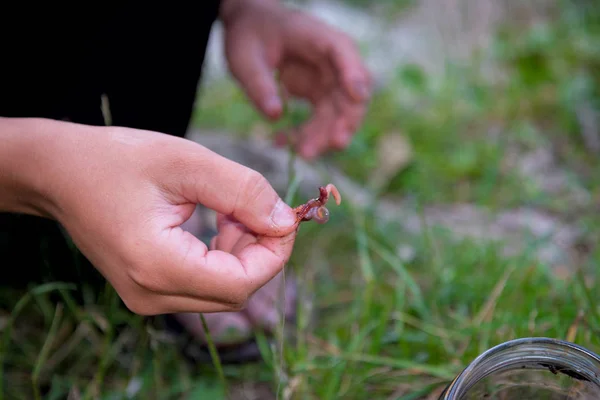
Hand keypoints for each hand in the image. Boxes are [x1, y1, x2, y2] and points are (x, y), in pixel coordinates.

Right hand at [2, 118, 297, 314]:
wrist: (60, 173)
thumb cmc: (116, 160)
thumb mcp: (188, 162)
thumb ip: (244, 191)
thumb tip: (285, 221)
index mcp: (157, 266)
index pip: (241, 283)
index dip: (276, 253)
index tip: (287, 217)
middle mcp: (151, 294)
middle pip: (235, 291)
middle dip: (260, 249)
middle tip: (257, 205)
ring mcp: (148, 297)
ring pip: (223, 289)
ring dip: (243, 251)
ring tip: (231, 207)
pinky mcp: (149, 289)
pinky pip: (204, 284)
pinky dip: (224, 255)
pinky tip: (218, 221)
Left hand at [221, 0, 371, 159]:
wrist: (249, 30)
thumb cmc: (249, 35)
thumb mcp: (244, 57)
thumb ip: (258, 84)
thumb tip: (275, 116)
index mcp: (318, 37)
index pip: (344, 51)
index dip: (354, 73)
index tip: (357, 97)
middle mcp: (332, 61)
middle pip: (350, 91)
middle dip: (345, 119)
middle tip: (334, 143)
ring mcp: (329, 81)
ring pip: (339, 114)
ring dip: (325, 136)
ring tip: (303, 154)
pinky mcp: (320, 96)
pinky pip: (322, 122)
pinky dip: (307, 136)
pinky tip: (283, 142)